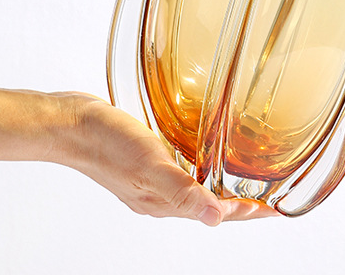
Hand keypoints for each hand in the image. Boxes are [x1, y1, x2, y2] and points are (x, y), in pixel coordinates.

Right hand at [54, 92, 277, 223]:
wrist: (70, 124)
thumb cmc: (106, 144)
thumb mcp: (149, 165)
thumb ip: (182, 191)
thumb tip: (216, 218)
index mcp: (162, 203)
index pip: (215, 213)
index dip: (246, 212)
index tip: (274, 211)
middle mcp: (158, 196)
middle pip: (208, 204)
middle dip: (237, 203)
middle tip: (266, 198)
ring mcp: (148, 179)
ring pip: (193, 188)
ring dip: (218, 187)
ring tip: (242, 179)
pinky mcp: (142, 159)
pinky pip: (177, 170)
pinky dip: (196, 168)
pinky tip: (199, 154)